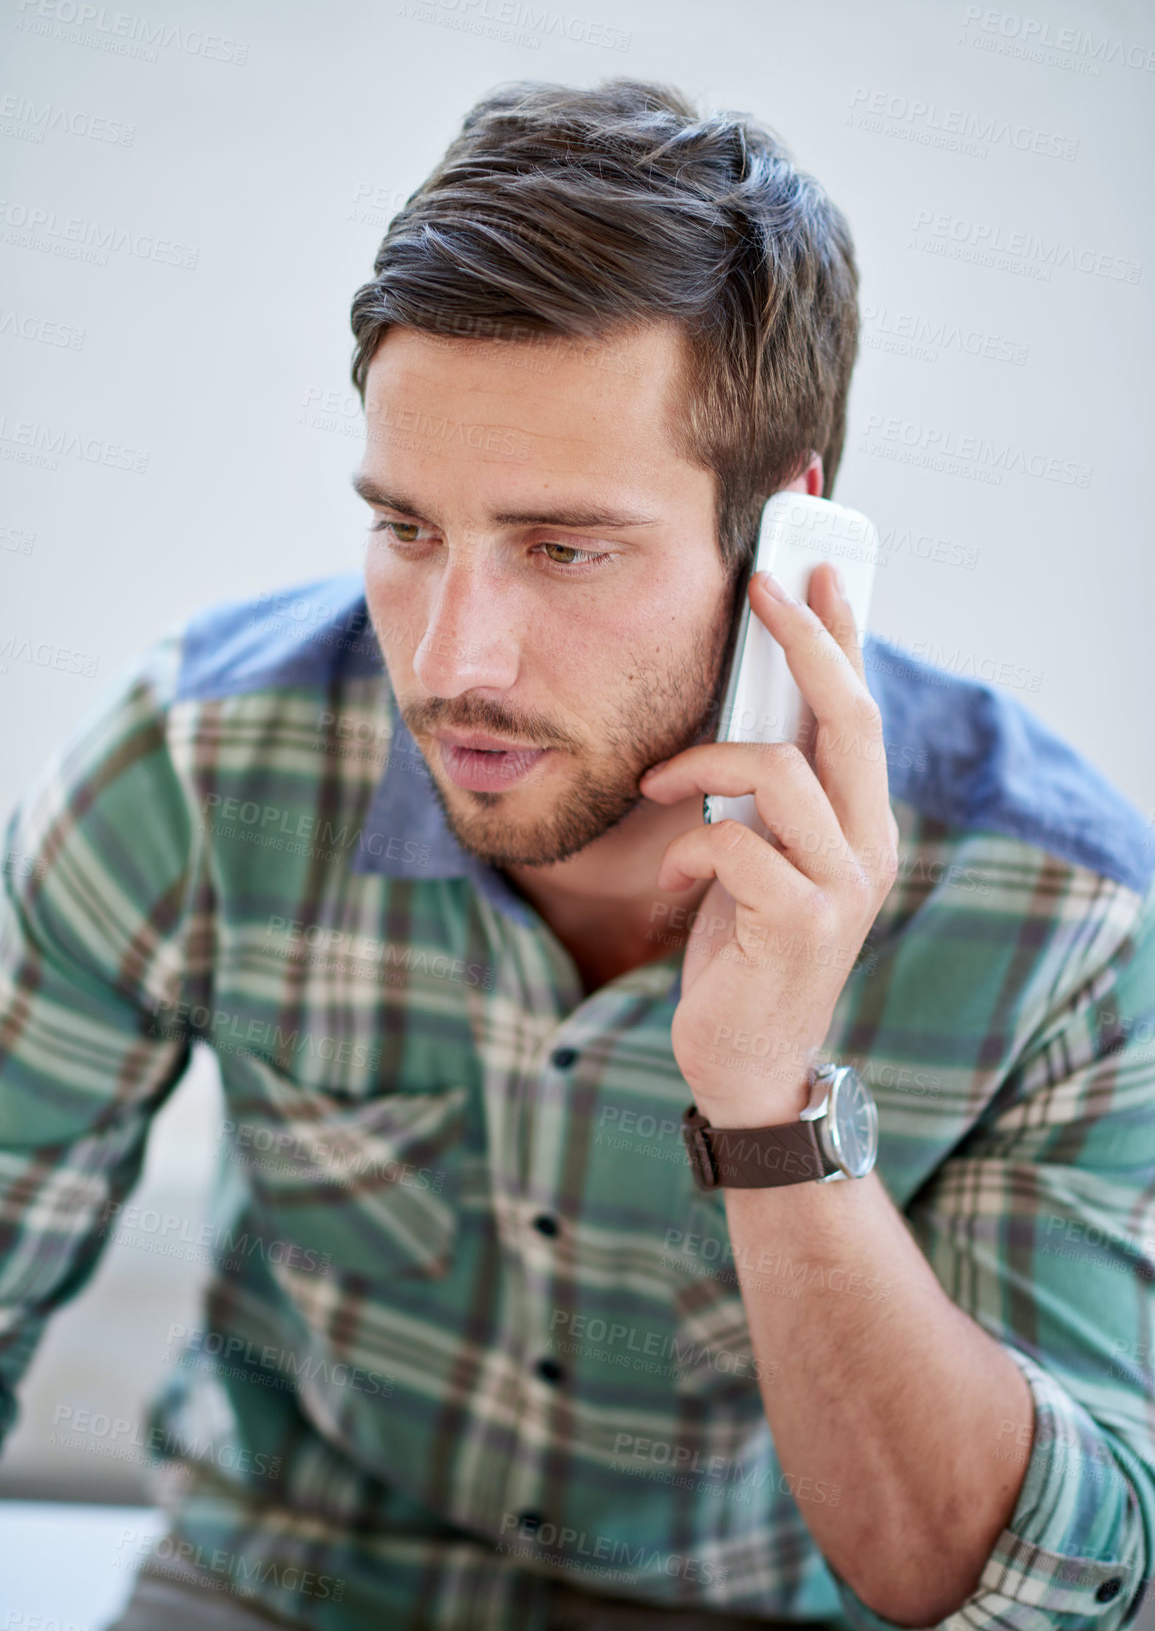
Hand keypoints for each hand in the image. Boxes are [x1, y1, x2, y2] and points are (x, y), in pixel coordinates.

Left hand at [638, 563, 898, 1126]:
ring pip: (783, 770)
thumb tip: (735, 715)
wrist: (748, 1061)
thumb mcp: (759, 859)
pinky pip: (736, 841)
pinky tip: (674, 877)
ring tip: (659, 784)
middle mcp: (869, 847)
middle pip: (848, 716)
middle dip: (804, 641)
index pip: (861, 711)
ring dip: (705, 762)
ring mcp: (843, 887)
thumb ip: (765, 798)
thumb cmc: (743, 952)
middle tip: (762, 587)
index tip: (814, 569)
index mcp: (862, 825)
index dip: (842, 636)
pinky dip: (692, 845)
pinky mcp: (801, 922)